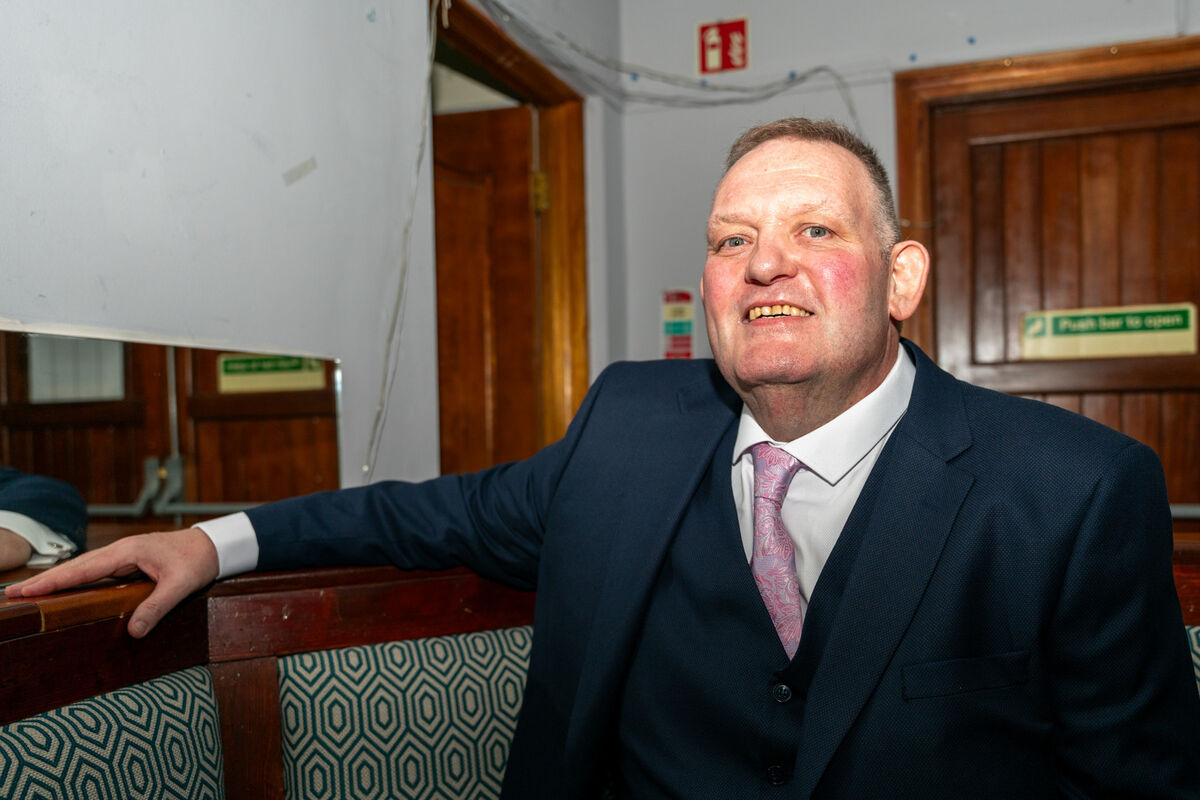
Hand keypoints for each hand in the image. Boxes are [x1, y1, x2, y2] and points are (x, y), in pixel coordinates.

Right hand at [4, 528, 218, 637]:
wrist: (213, 545)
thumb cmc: (198, 561)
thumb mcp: (181, 586)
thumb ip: (157, 607)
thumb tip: (133, 632)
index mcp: (128, 552)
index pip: (84, 568)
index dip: (54, 581)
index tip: (27, 590)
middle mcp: (121, 550)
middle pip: (76, 566)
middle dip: (44, 580)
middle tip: (14, 594)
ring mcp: (124, 554)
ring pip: (83, 567)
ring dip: (57, 578)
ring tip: (30, 592)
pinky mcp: (129, 561)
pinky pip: (95, 571)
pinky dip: (75, 578)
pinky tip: (64, 588)